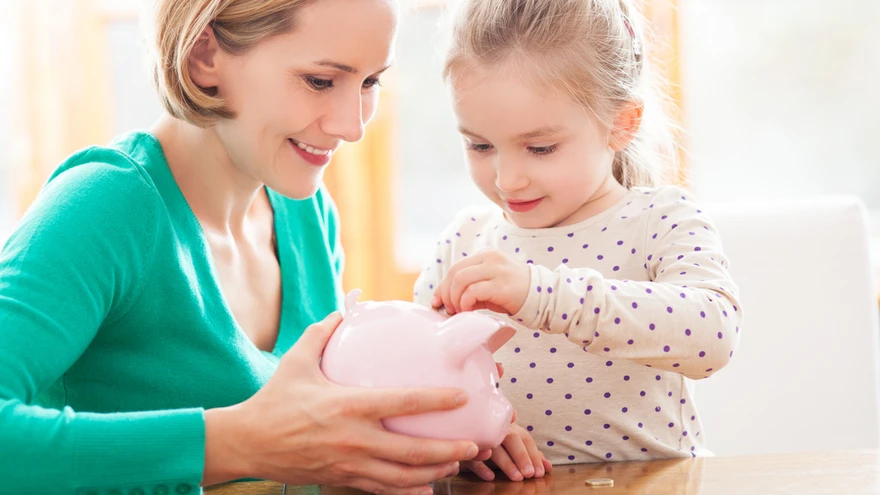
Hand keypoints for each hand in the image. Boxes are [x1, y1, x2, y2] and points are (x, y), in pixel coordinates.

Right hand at [203, 311, 480, 494]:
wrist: (248, 443)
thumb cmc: (274, 400)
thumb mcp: (297, 360)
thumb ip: (323, 331)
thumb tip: (344, 307)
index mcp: (348, 405)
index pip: (402, 402)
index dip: (436, 400)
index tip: (461, 396)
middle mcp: (354, 438)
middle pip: (411, 450)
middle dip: (448, 450)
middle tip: (473, 444)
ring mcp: (349, 464)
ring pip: (402, 476)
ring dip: (434, 471)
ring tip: (457, 463)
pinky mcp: (342, 479)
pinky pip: (382, 489)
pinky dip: (408, 489)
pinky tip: (426, 485)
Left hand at [431, 250, 529, 315]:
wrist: (543, 296)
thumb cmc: (513, 293)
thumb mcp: (490, 285)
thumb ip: (469, 288)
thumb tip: (445, 301)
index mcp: (486, 255)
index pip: (456, 268)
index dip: (443, 285)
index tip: (438, 301)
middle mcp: (490, 258)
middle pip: (455, 272)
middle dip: (446, 293)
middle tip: (448, 309)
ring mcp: (496, 270)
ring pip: (461, 280)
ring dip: (454, 298)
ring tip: (459, 311)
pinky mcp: (501, 285)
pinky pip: (473, 291)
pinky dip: (465, 302)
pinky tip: (469, 311)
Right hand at [461, 423, 551, 481]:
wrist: (470, 426)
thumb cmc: (499, 441)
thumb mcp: (516, 446)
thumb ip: (532, 455)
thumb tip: (548, 467)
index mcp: (511, 428)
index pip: (526, 439)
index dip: (534, 455)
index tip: (540, 472)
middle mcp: (497, 430)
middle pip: (511, 439)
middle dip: (522, 457)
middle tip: (530, 474)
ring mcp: (481, 437)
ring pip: (493, 447)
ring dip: (506, 463)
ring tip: (517, 477)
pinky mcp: (466, 447)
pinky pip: (472, 456)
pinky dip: (481, 466)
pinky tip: (491, 477)